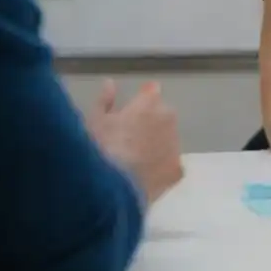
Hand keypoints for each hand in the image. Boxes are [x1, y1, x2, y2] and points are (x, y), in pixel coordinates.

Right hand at [86, 79, 183, 205]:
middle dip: (151, 123)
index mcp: (148, 103)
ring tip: (135, 160)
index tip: (135, 107)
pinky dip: (161, 168)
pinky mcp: (177, 169)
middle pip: (163, 116)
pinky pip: (171, 164)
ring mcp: (175, 145)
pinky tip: (145, 177)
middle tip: (129, 139)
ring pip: (169, 140)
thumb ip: (104, 101)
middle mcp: (168, 119)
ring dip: (157, 145)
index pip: (152, 92)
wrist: (110, 186)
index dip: (144, 98)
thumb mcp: (93, 121)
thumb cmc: (97, 148)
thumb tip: (110, 83)